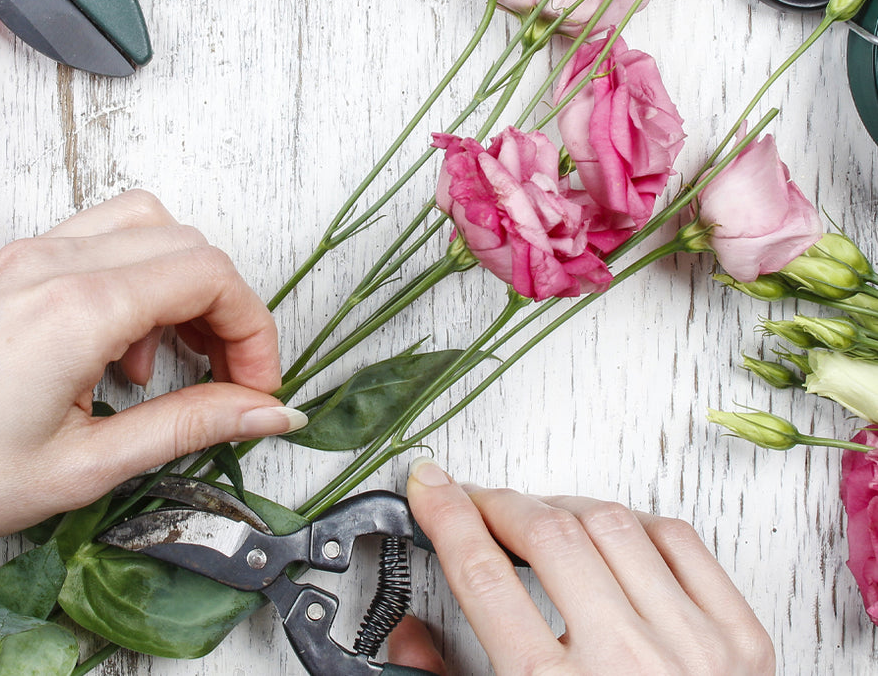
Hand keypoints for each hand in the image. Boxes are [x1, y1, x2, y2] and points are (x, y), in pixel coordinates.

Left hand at [0, 189, 301, 572]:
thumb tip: (265, 411)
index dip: (255, 332)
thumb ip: (187, 427)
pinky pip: (89, 244)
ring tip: (164, 369)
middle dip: (224, 307)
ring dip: (175, 285)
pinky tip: (109, 358)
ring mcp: (19, 258)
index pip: (211, 275)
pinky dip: (127, 283)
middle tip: (227, 381)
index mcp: (77, 307)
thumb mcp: (82, 467)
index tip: (258, 389)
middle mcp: (51, 262)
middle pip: (184, 241)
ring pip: (138, 227)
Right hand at [387, 459, 774, 674]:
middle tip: (479, 503)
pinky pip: (678, 540)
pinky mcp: (741, 642)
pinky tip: (611, 534)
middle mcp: (624, 664)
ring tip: (544, 522)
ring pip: (611, 524)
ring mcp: (692, 647)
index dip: (447, 515)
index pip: (483, 572)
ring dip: (563, 508)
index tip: (430, 488)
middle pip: (547, 536)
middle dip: (500, 503)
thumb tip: (407, 631)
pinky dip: (634, 524)